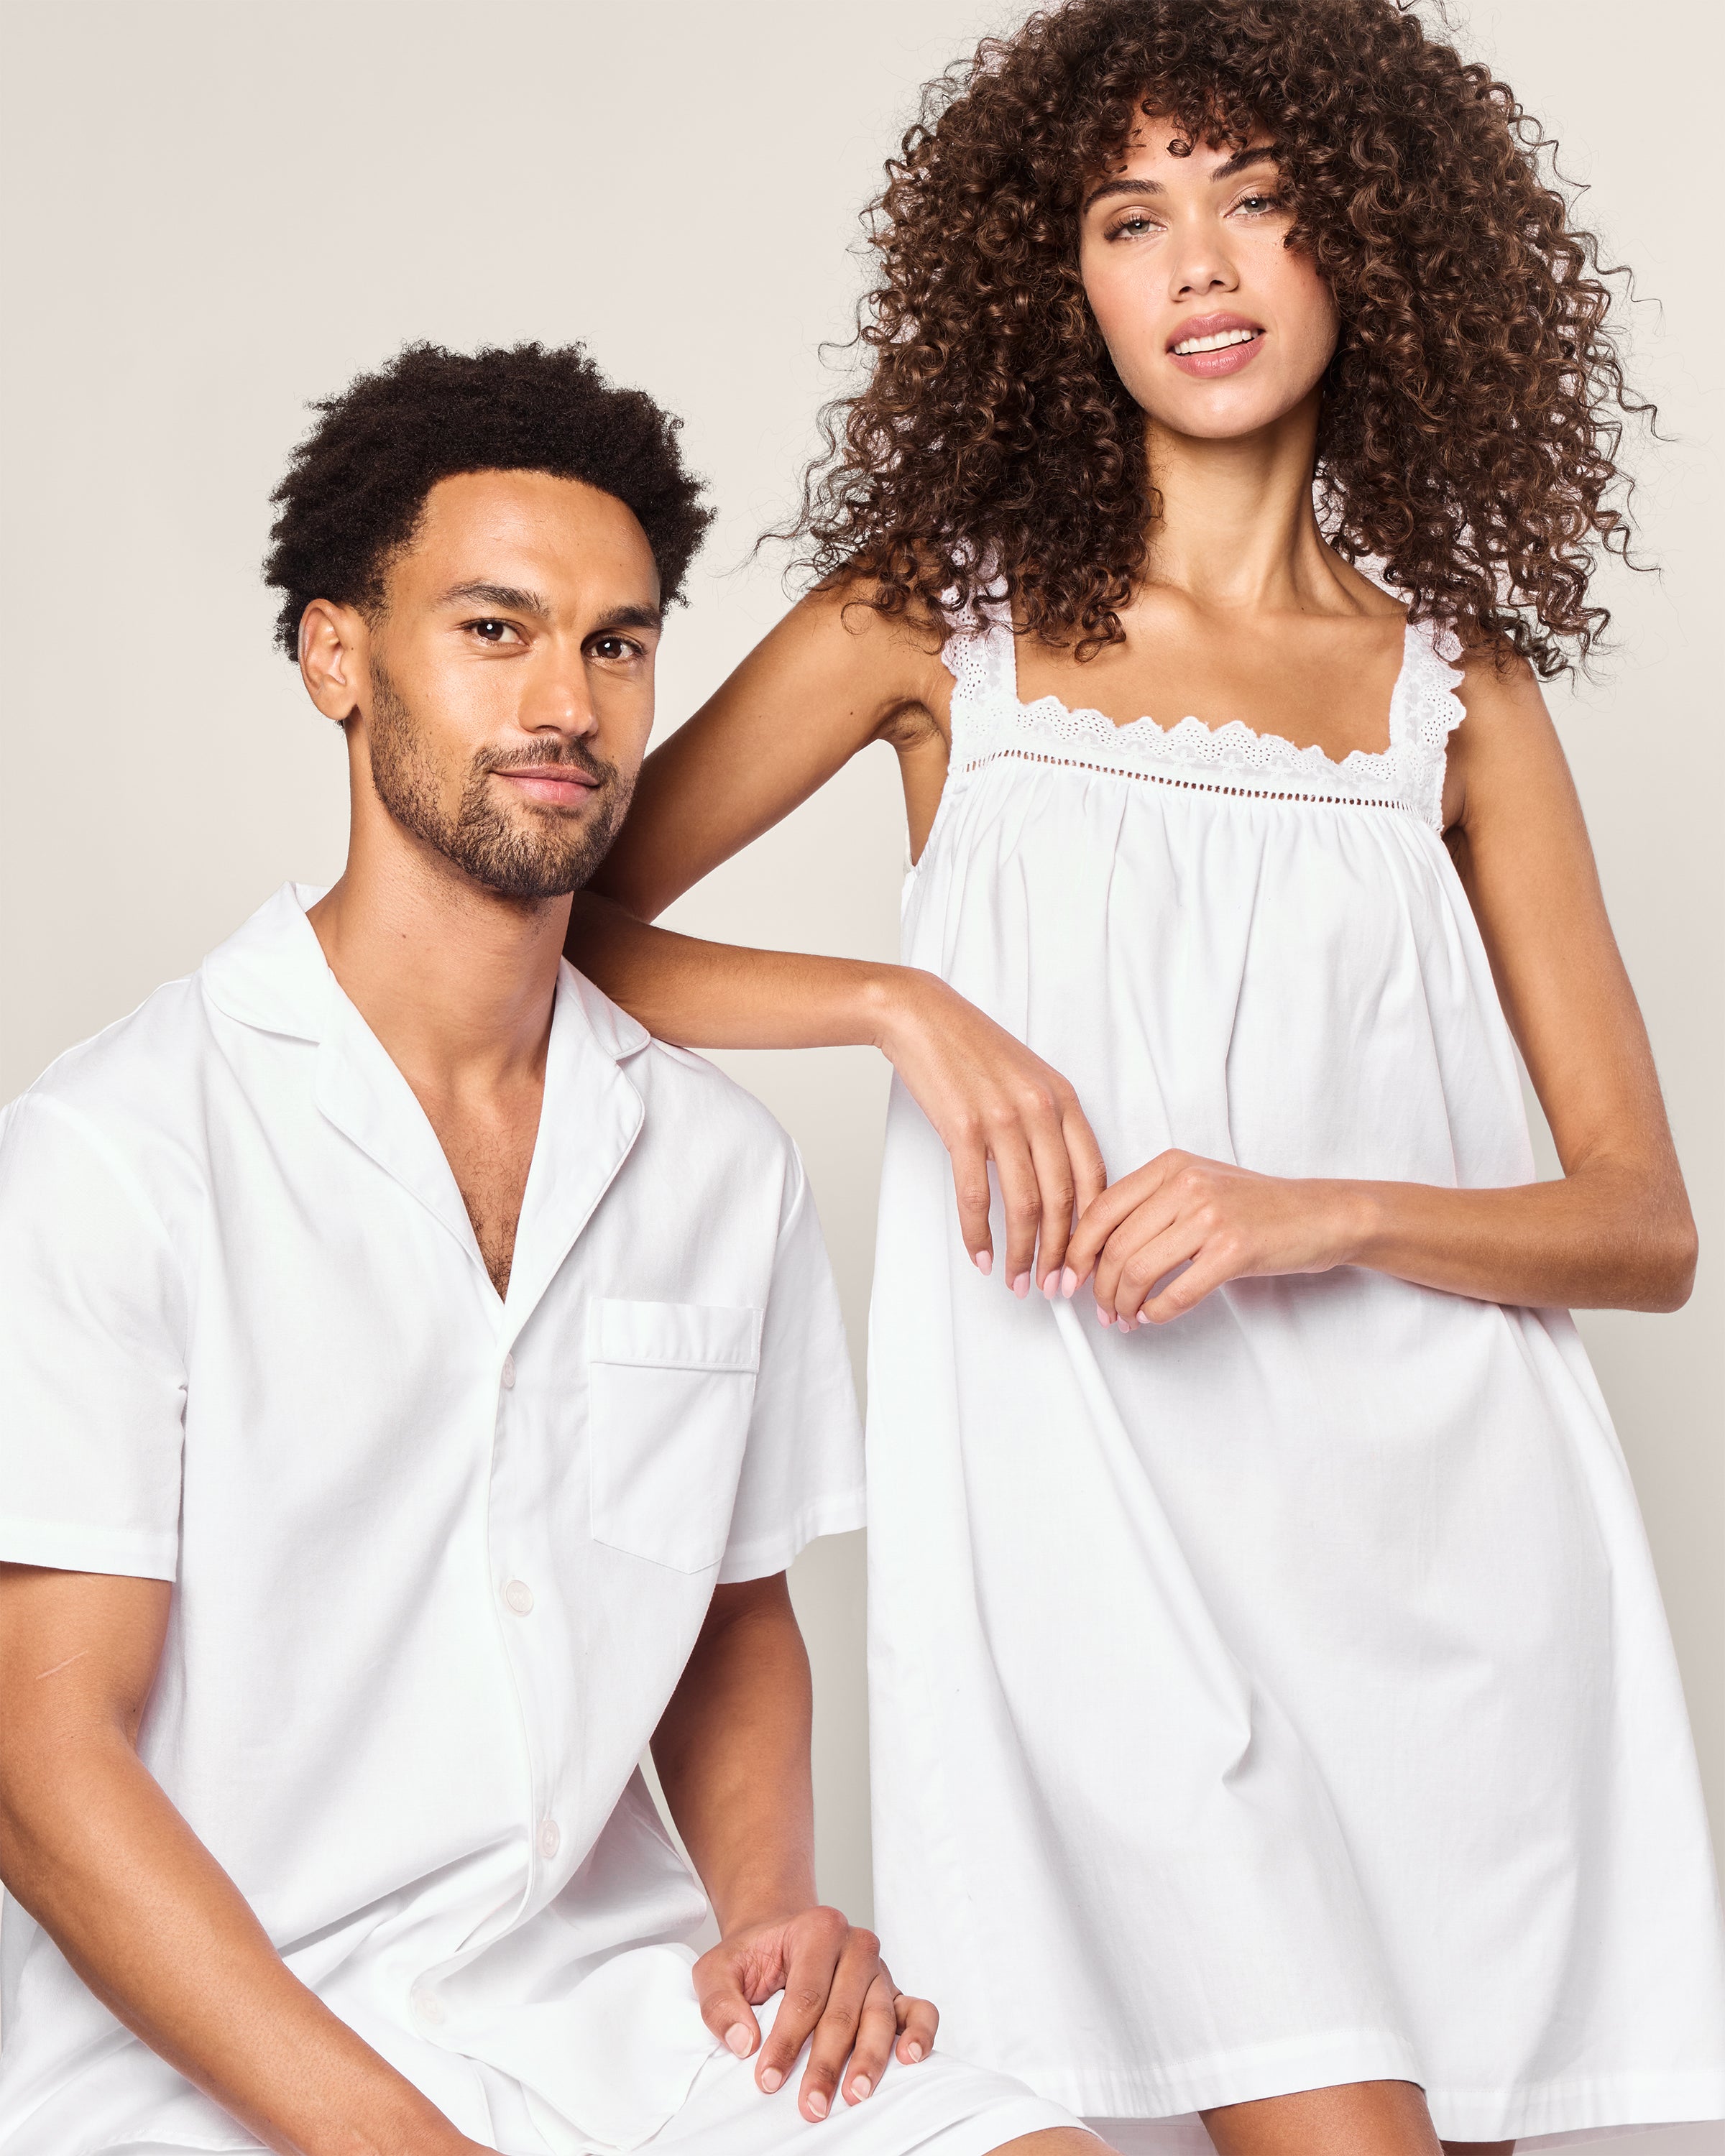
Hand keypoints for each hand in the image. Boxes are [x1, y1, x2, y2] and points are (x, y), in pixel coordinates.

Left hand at [692, 1906, 936, 2120]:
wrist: (782, 1937)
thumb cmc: (754, 1956)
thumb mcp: (718, 1969)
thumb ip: (720, 2002)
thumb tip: (743, 2042)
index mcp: (817, 1929)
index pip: (805, 1994)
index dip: (787, 2041)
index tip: (767, 2080)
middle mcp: (855, 1945)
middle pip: (844, 2011)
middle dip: (827, 2063)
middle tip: (812, 2106)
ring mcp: (879, 1969)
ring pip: (880, 2016)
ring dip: (869, 2059)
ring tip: (855, 2094)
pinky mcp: (895, 1991)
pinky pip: (920, 2008)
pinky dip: (921, 2033)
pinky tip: (909, 2059)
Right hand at [876, 971, 1105, 1294]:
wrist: (921, 1016)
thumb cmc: (971, 1049)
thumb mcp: (1027, 1079)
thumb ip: (1048, 1124)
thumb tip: (1058, 1186)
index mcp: (1064, 1100)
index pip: (1095, 1177)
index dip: (1093, 1228)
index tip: (1086, 1260)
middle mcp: (1041, 1110)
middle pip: (1063, 1200)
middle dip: (1060, 1254)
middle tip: (1055, 1288)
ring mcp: (1003, 1119)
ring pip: (1024, 1205)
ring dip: (1022, 1253)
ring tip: (1017, 1281)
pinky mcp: (962, 1128)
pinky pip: (976, 1196)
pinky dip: (979, 1234)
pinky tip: (982, 1256)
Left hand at [1065, 1151, 1363, 1324]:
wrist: (1321, 1214)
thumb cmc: (1259, 1206)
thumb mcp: (1198, 1185)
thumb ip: (1150, 1205)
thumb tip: (1096, 1248)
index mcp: (1169, 1165)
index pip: (1100, 1210)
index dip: (1076, 1250)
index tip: (1066, 1277)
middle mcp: (1185, 1184)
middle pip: (1114, 1245)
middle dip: (1097, 1287)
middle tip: (1098, 1309)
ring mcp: (1210, 1215)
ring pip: (1138, 1270)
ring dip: (1123, 1304)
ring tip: (1124, 1317)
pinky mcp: (1233, 1250)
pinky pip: (1176, 1292)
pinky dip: (1157, 1312)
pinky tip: (1153, 1317)